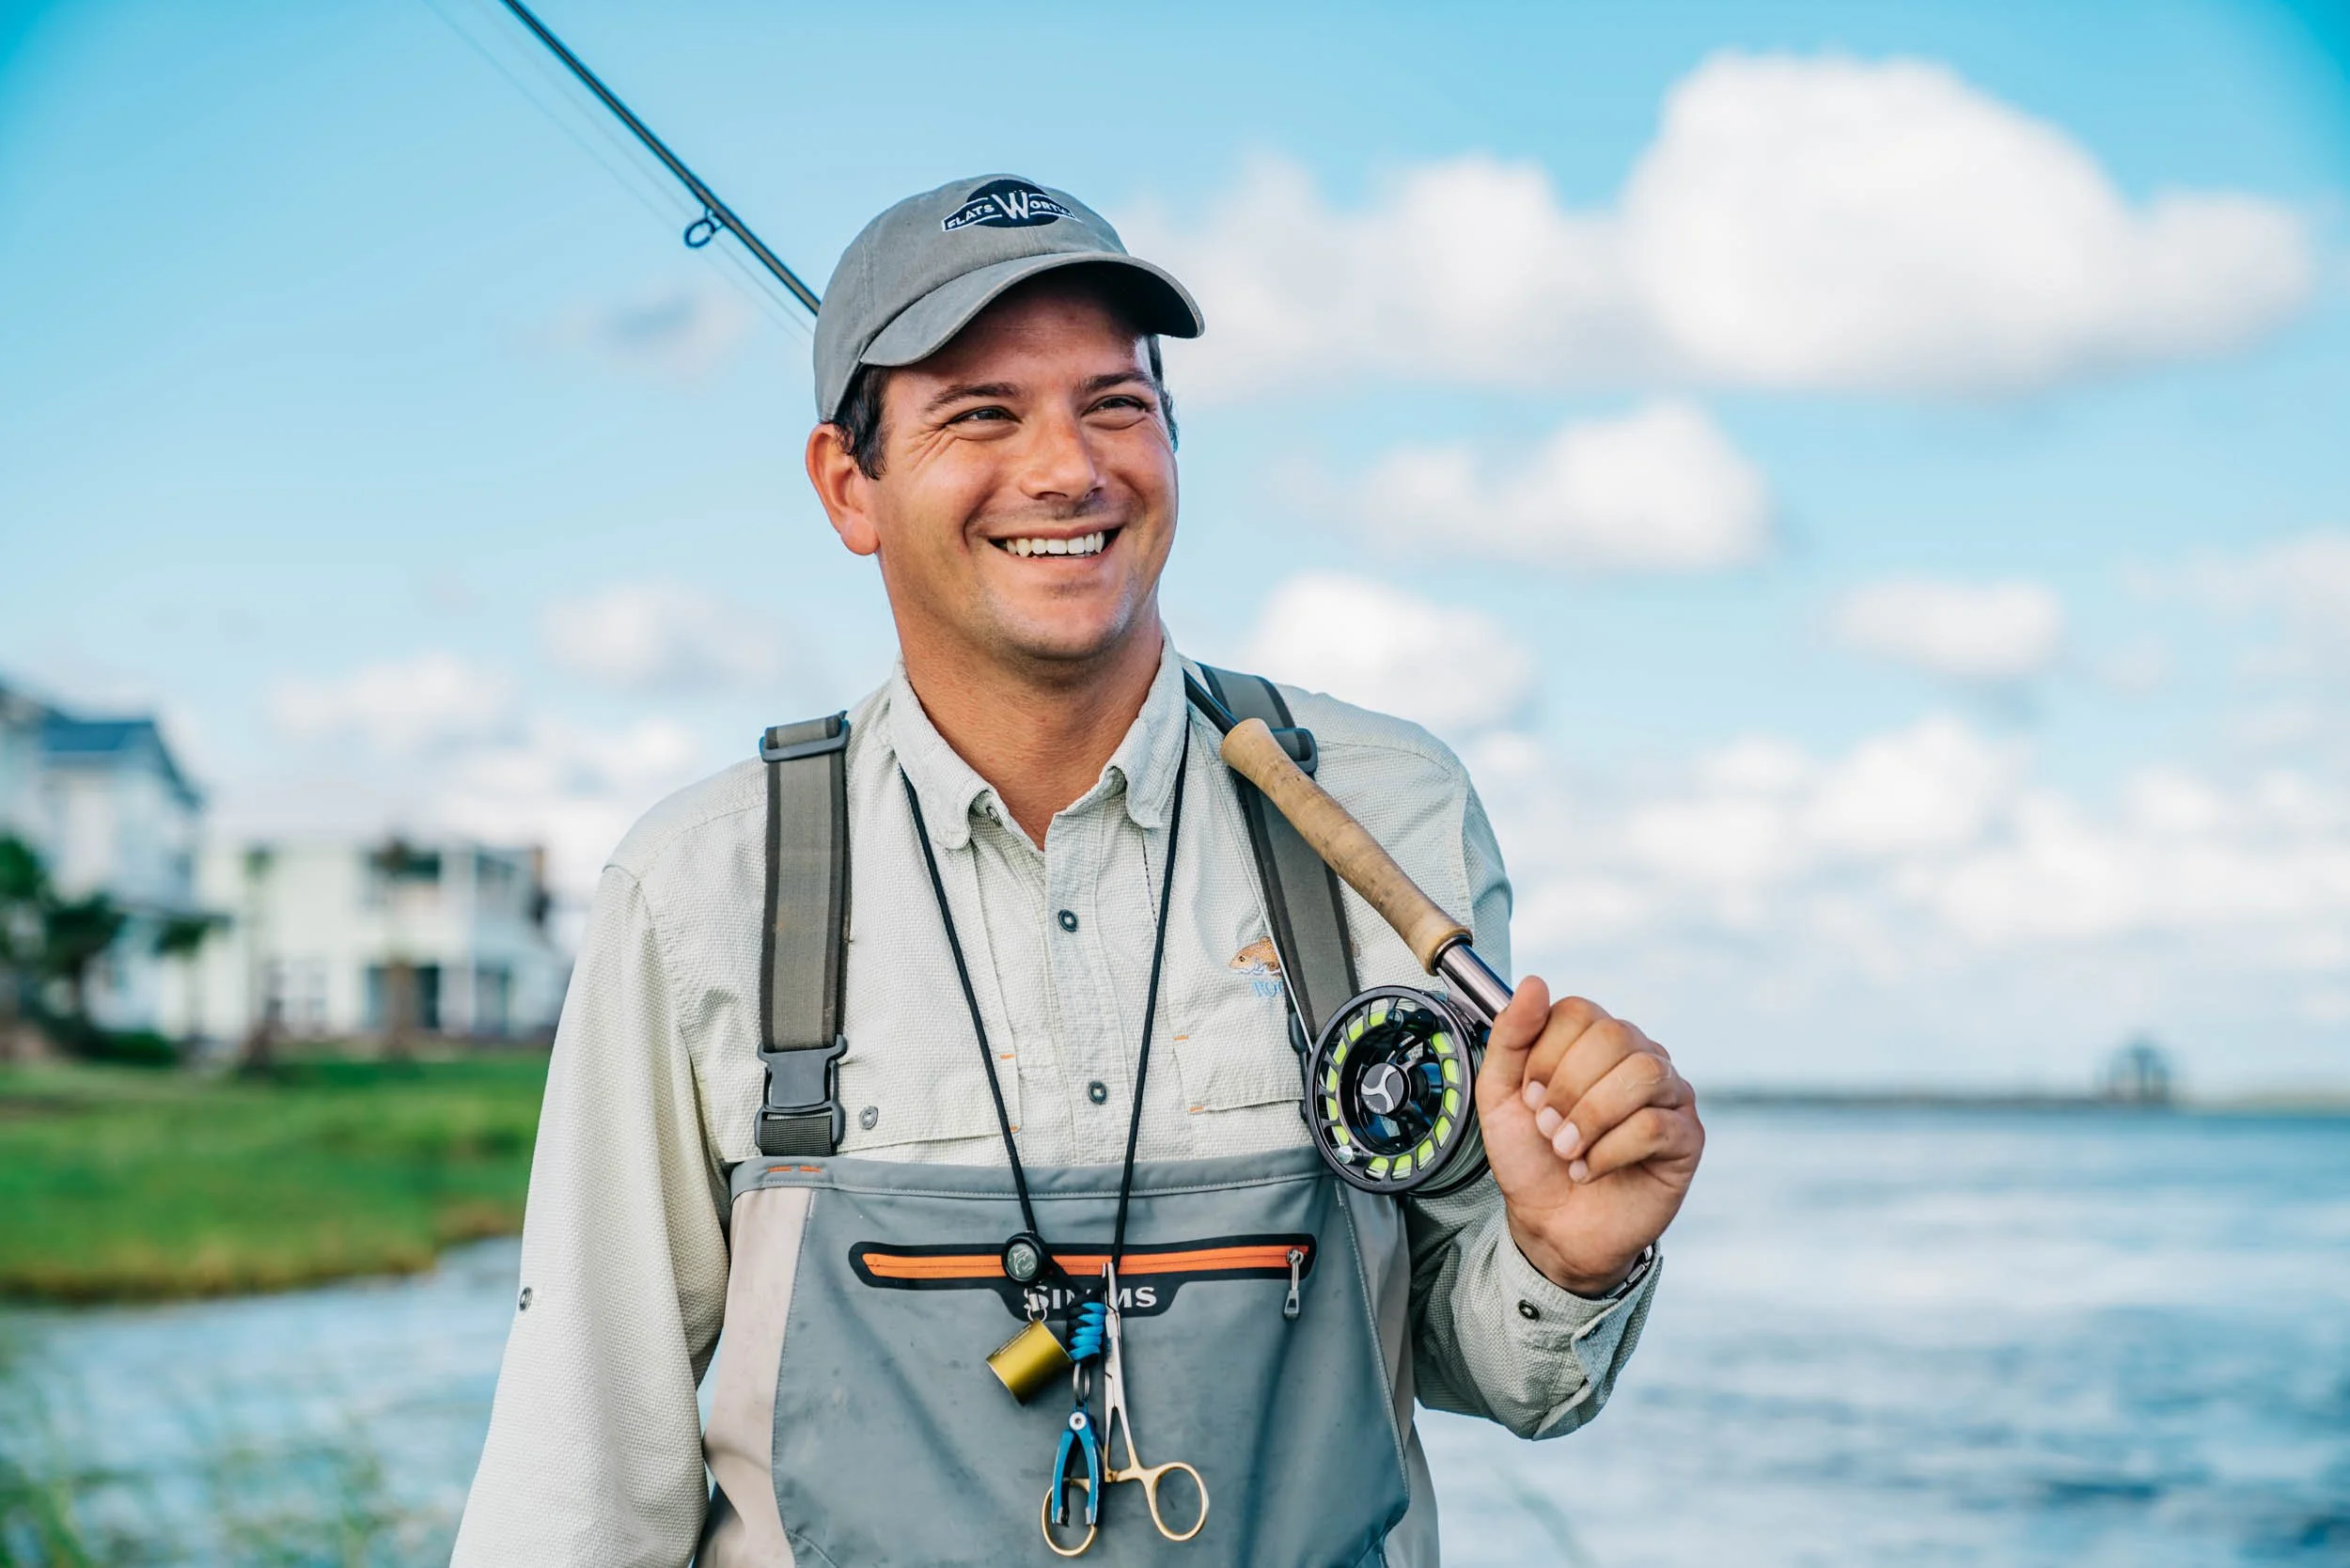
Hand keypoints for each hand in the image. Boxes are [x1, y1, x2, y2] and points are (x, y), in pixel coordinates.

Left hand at [1476, 979, 1702, 1295]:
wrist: (1549, 1224)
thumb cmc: (1530, 1157)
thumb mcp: (1500, 1093)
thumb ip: (1511, 1035)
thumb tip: (1535, 983)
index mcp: (1592, 1039)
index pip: (1579, 1012)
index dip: (1546, 1054)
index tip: (1530, 1096)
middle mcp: (1636, 1056)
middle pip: (1614, 1036)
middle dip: (1568, 1088)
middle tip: (1547, 1127)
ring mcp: (1668, 1094)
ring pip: (1643, 1074)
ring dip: (1591, 1118)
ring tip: (1567, 1151)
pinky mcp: (1685, 1137)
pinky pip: (1656, 1124)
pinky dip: (1610, 1152)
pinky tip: (1591, 1170)